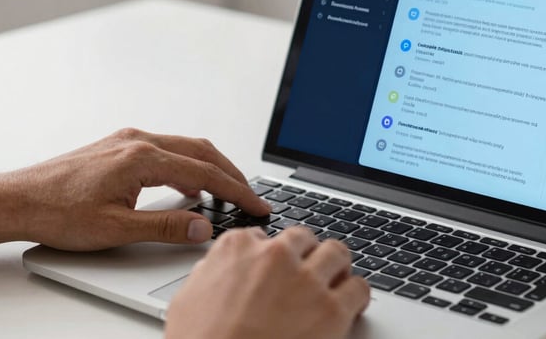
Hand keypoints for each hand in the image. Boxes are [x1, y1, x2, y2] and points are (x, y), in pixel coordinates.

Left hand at [0, 128, 270, 249]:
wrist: (18, 199)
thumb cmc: (57, 211)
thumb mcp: (116, 228)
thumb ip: (165, 226)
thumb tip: (203, 227)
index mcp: (142, 158)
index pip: (205, 173)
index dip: (237, 191)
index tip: (256, 204)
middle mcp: (139, 141)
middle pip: (202, 152)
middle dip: (232, 174)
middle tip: (251, 196)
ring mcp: (129, 140)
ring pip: (186, 147)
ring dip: (211, 167)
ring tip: (228, 191)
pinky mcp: (120, 146)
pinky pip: (168, 149)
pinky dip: (188, 164)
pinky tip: (189, 184)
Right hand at [165, 227, 369, 338]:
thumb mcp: (186, 301)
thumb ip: (209, 275)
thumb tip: (216, 271)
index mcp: (237, 249)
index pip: (263, 236)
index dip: (272, 256)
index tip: (276, 268)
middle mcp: (275, 256)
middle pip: (304, 239)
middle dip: (307, 255)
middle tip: (307, 274)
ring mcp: (306, 280)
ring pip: (337, 253)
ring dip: (336, 269)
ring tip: (335, 284)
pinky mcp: (332, 310)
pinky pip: (359, 288)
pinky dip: (356, 297)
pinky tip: (350, 307)